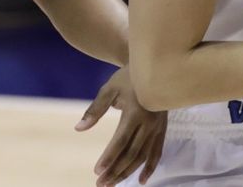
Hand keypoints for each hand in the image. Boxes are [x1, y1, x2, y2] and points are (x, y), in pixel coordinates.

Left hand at [77, 68, 166, 185]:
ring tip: (113, 184)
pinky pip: (157, 152)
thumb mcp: (109, 89)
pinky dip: (150, 167)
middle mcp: (149, 123)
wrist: (155, 68)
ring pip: (144, 156)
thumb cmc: (128, 77)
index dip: (109, 157)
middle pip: (132, 153)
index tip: (97, 171)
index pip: (121, 140)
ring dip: (128, 172)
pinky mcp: (163, 129)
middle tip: (101, 184)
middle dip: (116, 170)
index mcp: (135, 111)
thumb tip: (79, 128)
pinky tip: (142, 180)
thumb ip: (95, 110)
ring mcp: (158, 127)